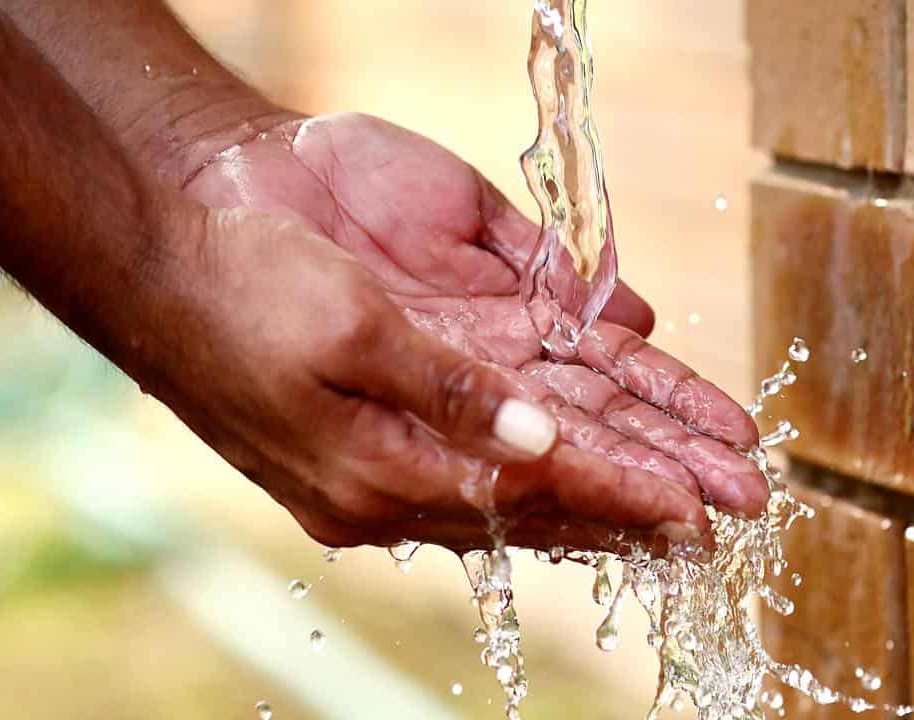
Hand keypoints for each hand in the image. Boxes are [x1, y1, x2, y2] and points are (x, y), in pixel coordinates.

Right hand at [178, 113, 766, 544]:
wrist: (169, 234)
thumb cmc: (237, 293)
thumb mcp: (342, 342)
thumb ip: (449, 394)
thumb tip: (543, 440)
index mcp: (388, 474)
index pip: (533, 490)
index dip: (621, 497)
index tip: (698, 513)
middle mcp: (423, 442)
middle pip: (564, 470)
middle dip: (657, 486)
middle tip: (744, 506)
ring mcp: (432, 391)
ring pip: (561, 421)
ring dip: (644, 439)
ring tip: (723, 460)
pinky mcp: (436, 337)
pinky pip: (532, 362)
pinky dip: (594, 373)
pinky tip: (645, 363)